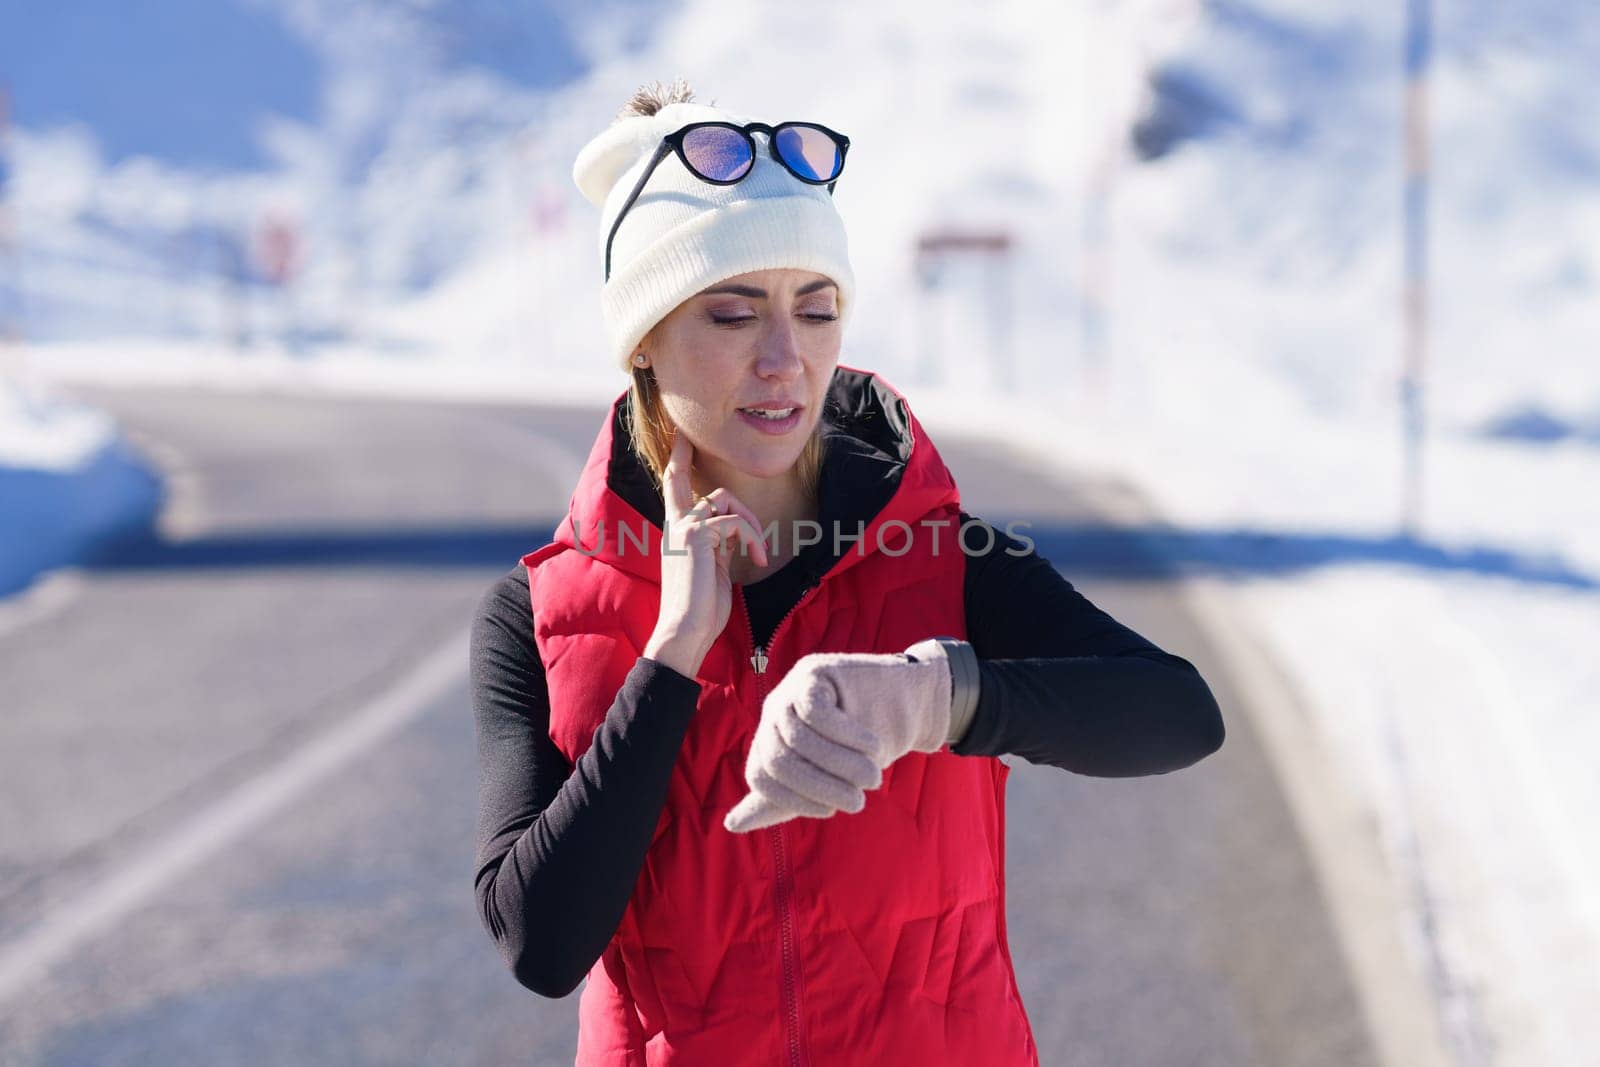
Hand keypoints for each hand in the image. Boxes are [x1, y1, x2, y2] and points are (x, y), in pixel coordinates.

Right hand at [645, 429, 768, 677]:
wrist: (685, 630)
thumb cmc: (701, 608)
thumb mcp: (712, 569)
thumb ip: (717, 545)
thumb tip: (735, 533)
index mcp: (676, 531)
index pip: (674, 484)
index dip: (678, 458)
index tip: (682, 435)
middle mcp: (675, 524)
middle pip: (710, 489)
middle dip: (740, 509)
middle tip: (756, 544)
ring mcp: (683, 527)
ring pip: (725, 500)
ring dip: (750, 524)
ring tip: (756, 553)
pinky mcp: (696, 534)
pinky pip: (735, 522)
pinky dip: (752, 538)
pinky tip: (755, 560)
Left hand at [723, 648, 952, 832]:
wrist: (903, 706)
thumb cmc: (862, 748)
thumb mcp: (819, 779)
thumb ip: (780, 802)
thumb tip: (730, 825)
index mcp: (767, 742)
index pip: (760, 778)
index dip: (794, 801)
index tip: (831, 811)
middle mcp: (771, 715)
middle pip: (779, 760)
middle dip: (820, 787)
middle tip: (859, 801)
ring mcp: (788, 690)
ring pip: (800, 739)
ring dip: (841, 765)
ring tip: (872, 778)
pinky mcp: (811, 673)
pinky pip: (816, 712)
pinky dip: (848, 735)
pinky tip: (872, 745)